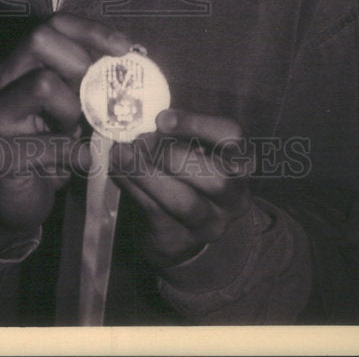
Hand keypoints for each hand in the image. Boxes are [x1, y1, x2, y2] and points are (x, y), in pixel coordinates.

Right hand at [0, 13, 130, 252]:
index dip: (91, 31)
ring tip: (80, 132)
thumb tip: (135, 59)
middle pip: (39, 39)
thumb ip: (93, 81)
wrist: (19, 201)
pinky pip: (49, 143)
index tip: (125, 49)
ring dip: (74, 111)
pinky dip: (76, 153)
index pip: (53, 24)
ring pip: (42, 83)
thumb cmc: (54, 146)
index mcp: (20, 62)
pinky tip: (85, 160)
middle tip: (98, 96)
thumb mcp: (76, 106)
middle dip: (80, 64)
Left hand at [110, 109, 252, 269]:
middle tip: (141, 141)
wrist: (182, 230)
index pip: (233, 136)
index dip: (198, 124)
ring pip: (183, 201)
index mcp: (240, 160)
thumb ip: (175, 132)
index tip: (162, 119)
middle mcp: (234, 195)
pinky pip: (155, 212)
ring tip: (121, 153)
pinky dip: (132, 186)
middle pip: (217, 179)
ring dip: (146, 173)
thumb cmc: (186, 172)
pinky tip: (118, 169)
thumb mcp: (191, 147)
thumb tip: (140, 118)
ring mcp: (209, 223)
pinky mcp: (179, 239)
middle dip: (173, 156)